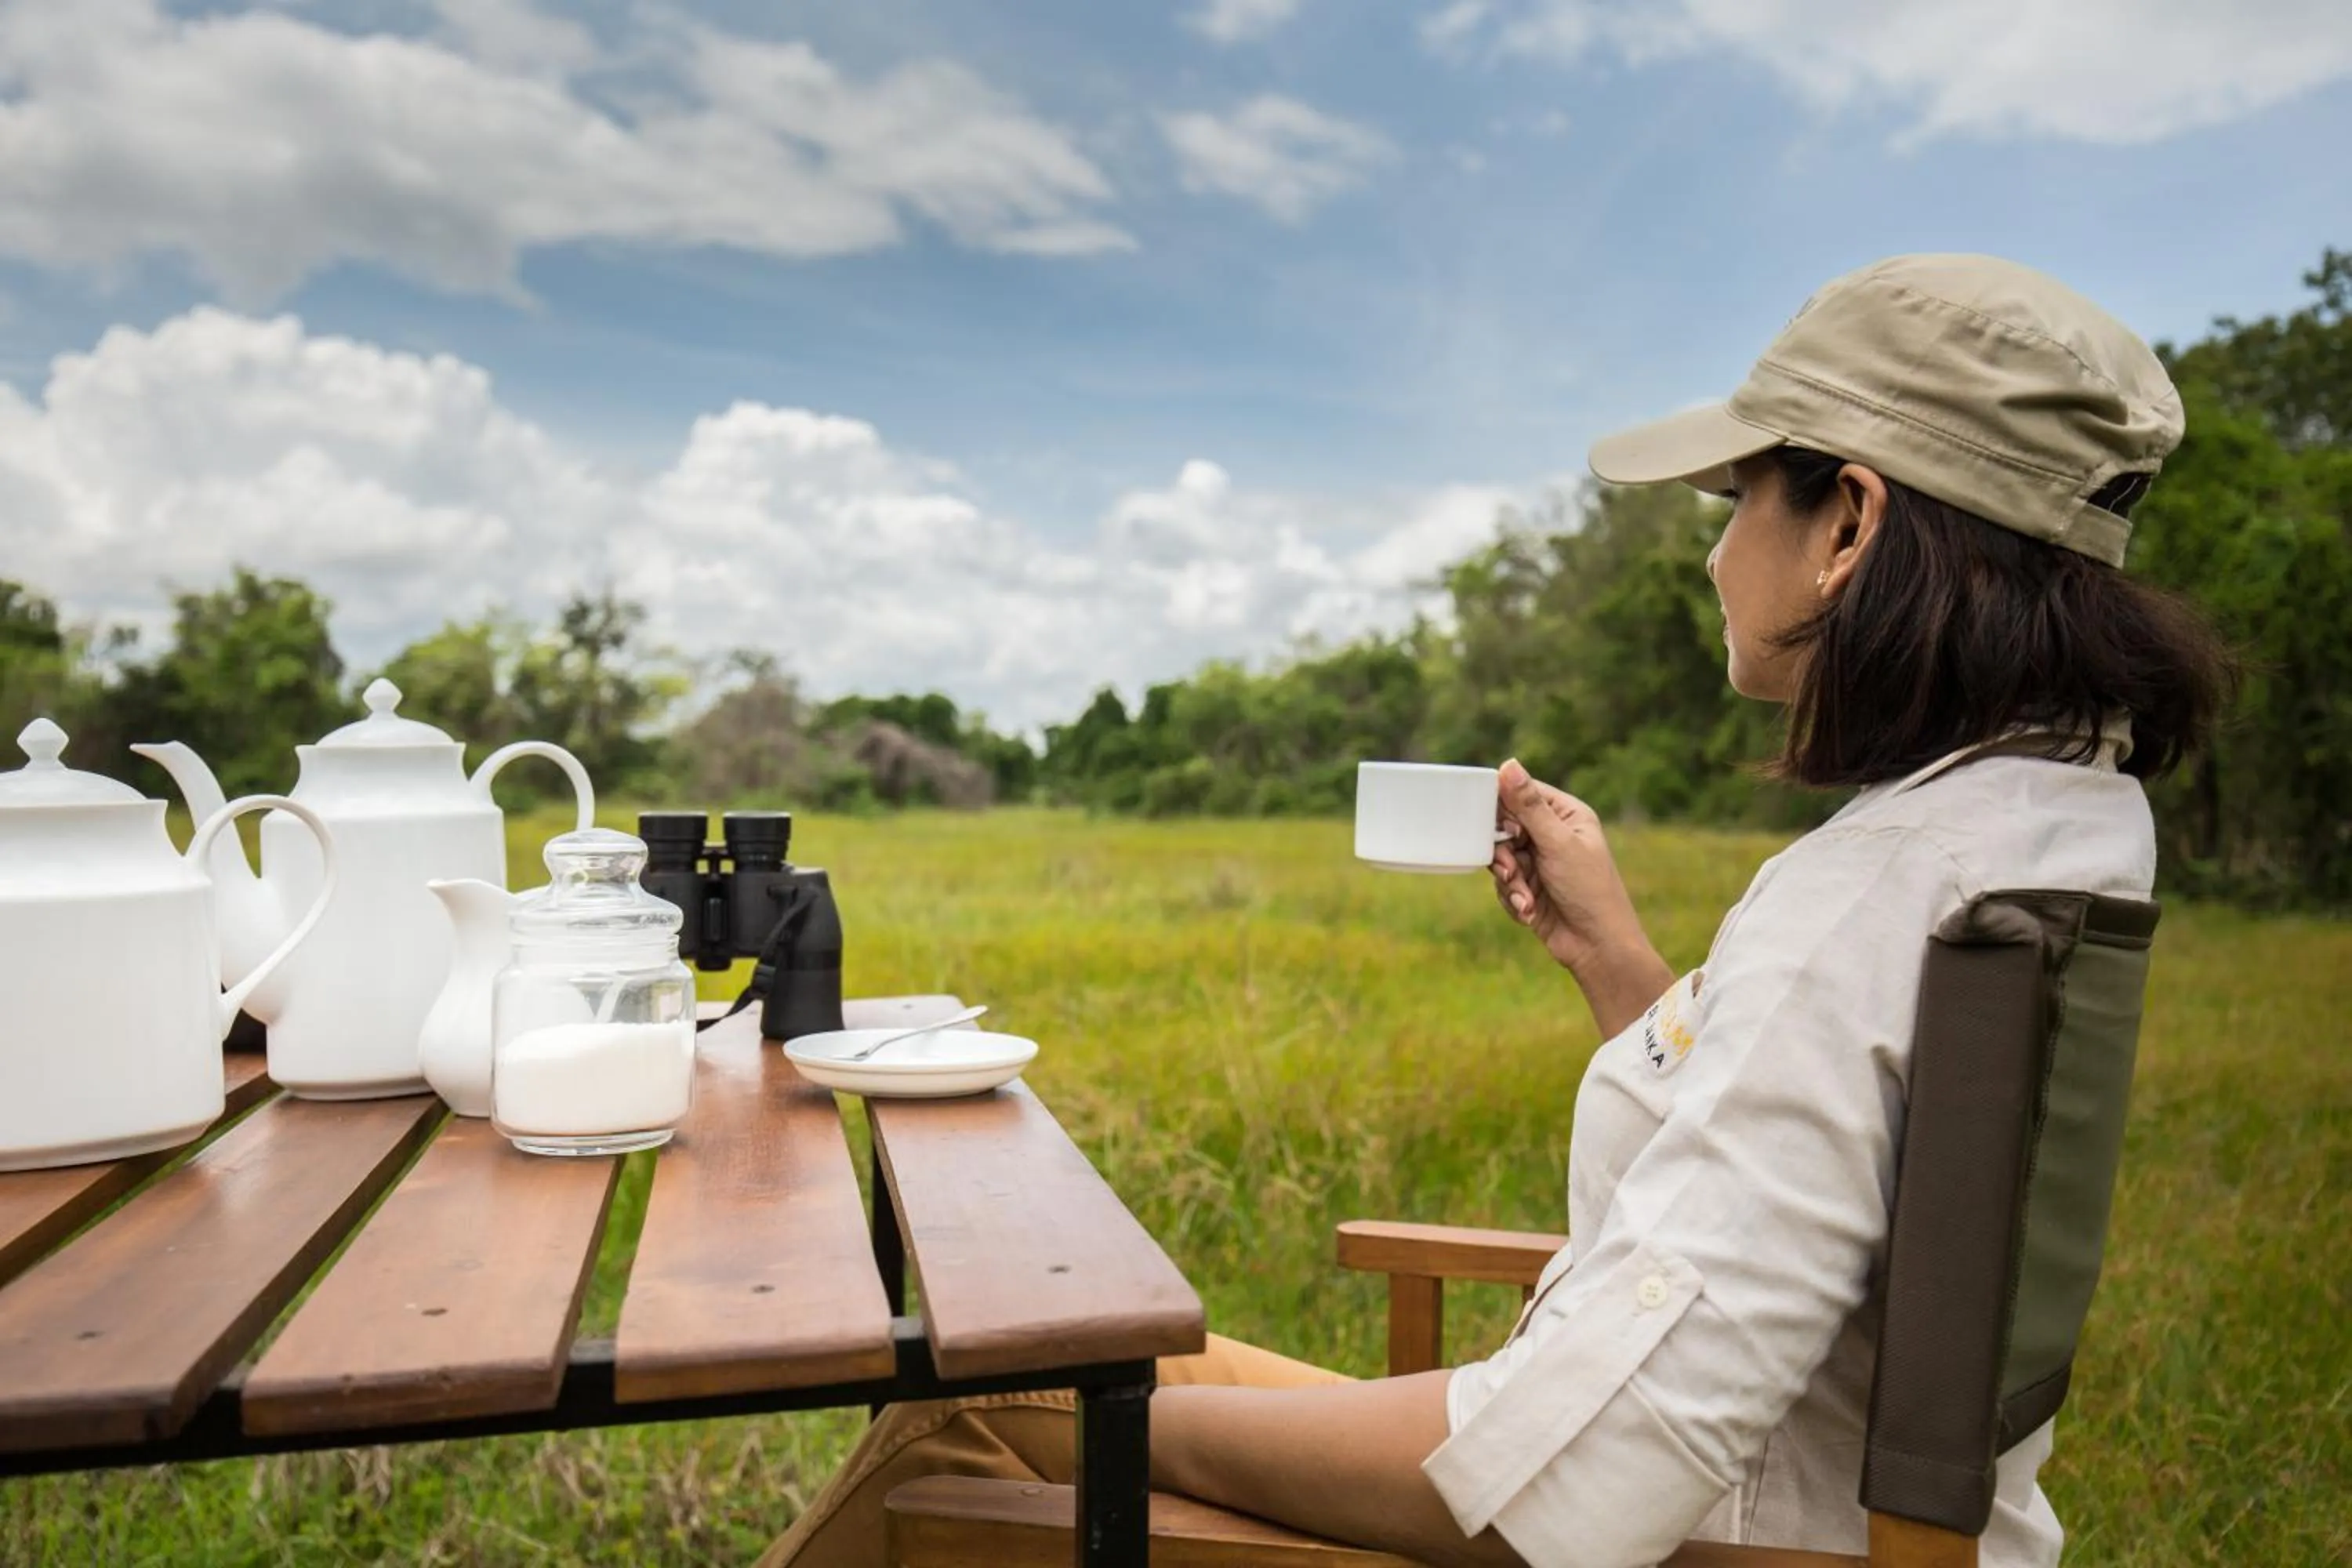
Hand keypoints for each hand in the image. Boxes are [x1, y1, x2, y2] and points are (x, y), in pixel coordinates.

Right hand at [1492, 759, 1672, 1034]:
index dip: (1503, 808)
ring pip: (1500, 859)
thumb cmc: (1589, 890)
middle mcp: (1552, 835)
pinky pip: (1503, 884)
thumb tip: (1508, 764)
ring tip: (1526, 899)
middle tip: (1512, 869)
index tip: (1502, 828)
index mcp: (1566, 815)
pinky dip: (1512, 899)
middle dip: (1503, 853)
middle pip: (1503, 827)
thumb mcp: (1557, 844)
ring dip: (1509, 882)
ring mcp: (1539, 862)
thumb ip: (1529, 806)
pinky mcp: (1529, 888)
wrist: (1597, 946)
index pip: (1521, 793)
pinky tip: (1529, 912)